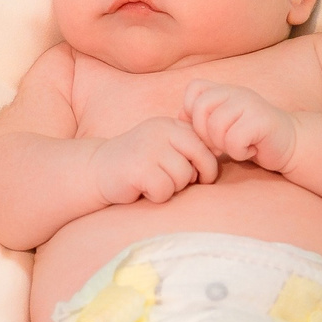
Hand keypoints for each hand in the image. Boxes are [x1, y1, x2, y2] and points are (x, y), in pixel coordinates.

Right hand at [91, 117, 218, 206]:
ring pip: (183, 178)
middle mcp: (162, 130)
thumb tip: (223, 154)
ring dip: (171, 188)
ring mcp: (149, 147)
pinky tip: (142, 189)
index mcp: (172, 124)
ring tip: (152, 182)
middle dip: (193, 178)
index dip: (206, 167)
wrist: (97, 170)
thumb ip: (189, 148)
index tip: (194, 176)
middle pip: (201, 160)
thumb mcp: (164, 146)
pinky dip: (156, 196)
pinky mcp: (138, 168)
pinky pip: (164, 190)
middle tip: (174, 183)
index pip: (207, 146)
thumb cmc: (138, 164)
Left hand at [181, 80, 298, 171]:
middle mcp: (237, 92)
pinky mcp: (262, 120)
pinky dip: (239, 152)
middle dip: (205, 134)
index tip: (206, 129)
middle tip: (221, 144)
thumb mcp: (222, 126)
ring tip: (238, 146)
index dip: (192, 111)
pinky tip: (250, 150)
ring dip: (224, 145)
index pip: (194, 88)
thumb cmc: (251, 138)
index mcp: (225, 91)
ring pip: (216, 127)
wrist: (289, 145)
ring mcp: (250, 104)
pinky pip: (234, 140)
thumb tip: (180, 116)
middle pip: (200, 109)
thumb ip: (202, 119)